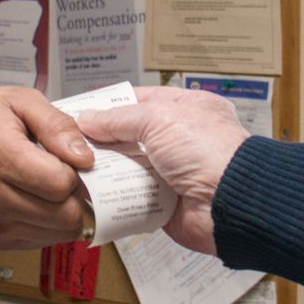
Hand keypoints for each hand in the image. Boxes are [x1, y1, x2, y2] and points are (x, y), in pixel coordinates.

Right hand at [0, 87, 94, 248]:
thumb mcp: (19, 100)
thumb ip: (57, 125)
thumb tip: (85, 157)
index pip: (61, 183)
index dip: (74, 169)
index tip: (65, 157)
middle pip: (65, 215)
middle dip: (73, 194)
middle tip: (60, 172)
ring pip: (58, 232)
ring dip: (61, 210)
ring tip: (43, 184)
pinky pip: (41, 240)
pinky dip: (46, 222)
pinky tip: (30, 199)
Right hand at [74, 86, 247, 255]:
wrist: (231, 203)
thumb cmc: (211, 153)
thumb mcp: (159, 119)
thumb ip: (120, 118)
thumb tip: (89, 119)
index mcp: (185, 109)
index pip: (138, 101)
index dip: (109, 106)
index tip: (81, 112)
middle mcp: (179, 139)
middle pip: (129, 137)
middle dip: (103, 141)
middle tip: (72, 143)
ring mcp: (172, 172)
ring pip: (127, 168)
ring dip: (106, 170)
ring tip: (77, 166)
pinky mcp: (164, 202)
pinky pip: (132, 198)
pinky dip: (116, 197)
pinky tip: (94, 193)